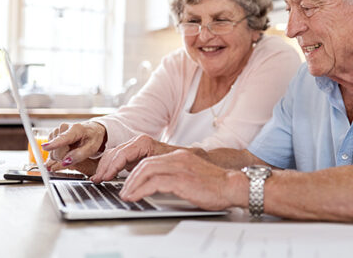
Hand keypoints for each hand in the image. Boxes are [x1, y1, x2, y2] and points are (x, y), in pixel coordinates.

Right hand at [43, 121, 105, 175]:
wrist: (91, 130)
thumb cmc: (92, 138)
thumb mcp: (92, 148)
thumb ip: (79, 155)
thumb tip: (65, 162)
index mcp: (76, 129)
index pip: (63, 138)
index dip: (54, 143)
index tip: (45, 147)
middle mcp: (63, 127)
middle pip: (56, 151)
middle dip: (64, 157)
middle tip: (75, 154)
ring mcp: (56, 131)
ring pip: (52, 152)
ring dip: (61, 155)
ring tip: (72, 149)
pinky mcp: (52, 135)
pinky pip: (51, 150)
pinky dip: (58, 152)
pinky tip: (66, 149)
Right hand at [90, 134, 175, 182]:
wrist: (187, 158)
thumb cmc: (178, 160)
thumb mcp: (169, 163)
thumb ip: (154, 168)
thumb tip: (150, 173)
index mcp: (144, 143)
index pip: (122, 153)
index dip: (112, 166)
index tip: (106, 178)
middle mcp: (137, 143)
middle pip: (114, 153)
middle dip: (105, 167)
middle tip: (97, 181)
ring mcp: (134, 149)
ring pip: (113, 156)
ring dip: (105, 167)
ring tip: (98, 179)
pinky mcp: (133, 156)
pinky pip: (116, 159)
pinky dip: (109, 167)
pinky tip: (105, 177)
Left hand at [118, 149, 246, 210]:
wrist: (232, 186)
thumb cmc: (213, 185)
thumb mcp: (189, 175)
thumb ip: (173, 175)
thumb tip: (153, 185)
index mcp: (177, 155)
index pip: (147, 157)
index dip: (131, 168)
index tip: (122, 179)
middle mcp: (177, 157)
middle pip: (143, 162)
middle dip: (127, 176)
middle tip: (120, 188)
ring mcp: (179, 167)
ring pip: (146, 170)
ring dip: (131, 183)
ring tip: (125, 195)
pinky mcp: (182, 179)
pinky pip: (154, 182)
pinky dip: (141, 190)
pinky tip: (135, 197)